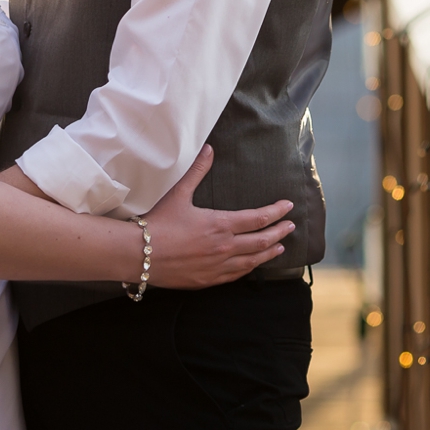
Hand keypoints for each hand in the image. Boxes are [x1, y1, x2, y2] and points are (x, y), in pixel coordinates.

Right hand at [143, 146, 295, 289]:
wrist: (138, 255)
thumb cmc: (158, 222)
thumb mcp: (178, 193)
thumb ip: (197, 171)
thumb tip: (209, 148)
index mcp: (220, 225)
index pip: (258, 218)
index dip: (276, 212)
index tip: (288, 207)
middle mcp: (224, 248)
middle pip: (262, 241)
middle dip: (280, 233)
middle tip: (291, 227)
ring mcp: (217, 267)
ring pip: (252, 261)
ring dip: (269, 253)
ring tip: (279, 248)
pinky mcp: (207, 280)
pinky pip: (236, 275)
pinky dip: (249, 268)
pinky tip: (252, 265)